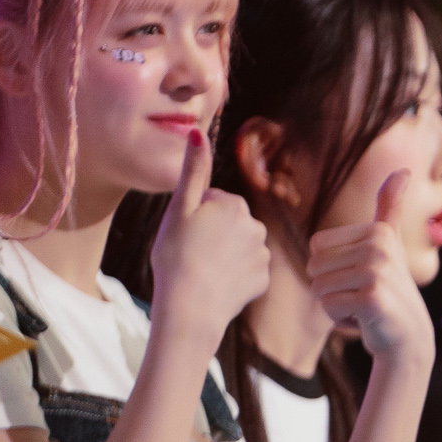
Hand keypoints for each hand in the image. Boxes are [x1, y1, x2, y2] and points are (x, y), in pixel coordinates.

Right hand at [148, 128, 269, 352]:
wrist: (191, 308)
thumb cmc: (177, 256)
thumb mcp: (179, 209)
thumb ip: (192, 171)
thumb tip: (196, 132)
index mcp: (235, 205)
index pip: (211, 202)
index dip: (193, 216)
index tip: (184, 233)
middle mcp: (257, 226)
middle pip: (228, 223)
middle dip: (212, 233)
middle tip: (190, 252)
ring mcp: (263, 254)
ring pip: (238, 247)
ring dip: (223, 254)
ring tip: (202, 269)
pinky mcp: (264, 280)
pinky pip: (246, 272)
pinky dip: (233, 276)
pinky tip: (217, 285)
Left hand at [308, 169, 433, 363]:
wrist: (409, 339)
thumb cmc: (390, 291)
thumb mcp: (390, 245)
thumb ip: (390, 207)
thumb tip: (402, 170)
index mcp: (378, 231)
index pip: (316, 246)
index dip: (331, 268)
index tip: (360, 277)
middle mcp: (379, 247)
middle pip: (314, 266)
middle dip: (331, 288)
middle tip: (361, 295)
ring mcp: (377, 272)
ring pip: (318, 288)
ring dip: (335, 305)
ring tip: (362, 307)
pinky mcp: (372, 298)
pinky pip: (328, 307)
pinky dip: (341, 320)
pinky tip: (365, 321)